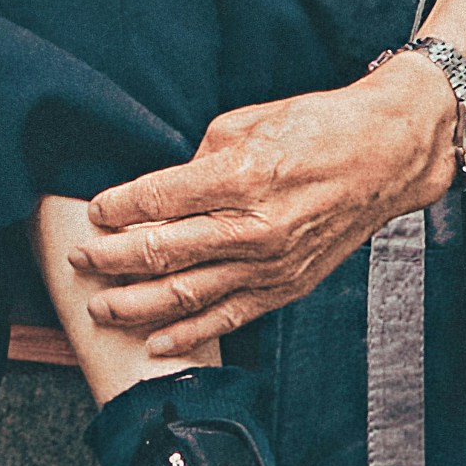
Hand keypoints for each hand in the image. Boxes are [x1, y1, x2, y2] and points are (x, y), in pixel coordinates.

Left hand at [75, 54, 459, 354]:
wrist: (386, 156)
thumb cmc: (317, 128)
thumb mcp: (246, 124)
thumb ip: (197, 163)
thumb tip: (158, 193)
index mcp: (241, 176)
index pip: (158, 199)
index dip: (117, 209)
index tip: (95, 213)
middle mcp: (254, 227)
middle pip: (163, 251)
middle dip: (111, 259)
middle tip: (79, 260)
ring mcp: (272, 264)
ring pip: (188, 294)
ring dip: (136, 304)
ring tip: (100, 305)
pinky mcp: (287, 286)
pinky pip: (229, 316)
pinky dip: (188, 333)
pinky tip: (155, 341)